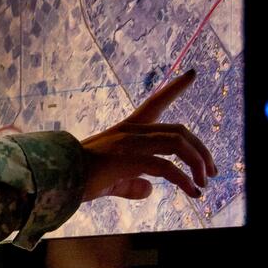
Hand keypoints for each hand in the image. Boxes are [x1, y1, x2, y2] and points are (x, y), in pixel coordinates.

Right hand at [79, 70, 218, 200]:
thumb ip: (132, 183)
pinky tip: (193, 193)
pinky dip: (185, 181)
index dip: (175, 88)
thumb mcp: (111, 180)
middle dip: (201, 149)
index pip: (155, 103)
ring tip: (204, 182)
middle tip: (211, 170)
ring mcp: (130, 144)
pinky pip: (167, 168)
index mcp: (126, 130)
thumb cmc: (79, 177)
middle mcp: (131, 132)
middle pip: (179, 130)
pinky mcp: (129, 160)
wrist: (56, 177)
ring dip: (198, 162)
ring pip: (178, 143)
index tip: (192, 74)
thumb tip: (149, 189)